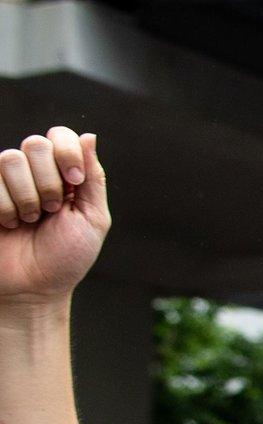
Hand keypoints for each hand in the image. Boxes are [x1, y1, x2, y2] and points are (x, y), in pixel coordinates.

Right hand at [0, 128, 109, 303]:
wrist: (34, 288)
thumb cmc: (66, 258)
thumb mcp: (93, 219)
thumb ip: (93, 178)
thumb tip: (89, 136)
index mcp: (63, 174)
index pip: (60, 135)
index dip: (67, 152)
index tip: (74, 182)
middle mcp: (33, 172)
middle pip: (35, 144)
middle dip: (49, 182)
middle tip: (51, 211)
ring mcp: (5, 182)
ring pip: (10, 159)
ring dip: (27, 197)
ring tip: (29, 220)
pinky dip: (4, 206)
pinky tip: (9, 223)